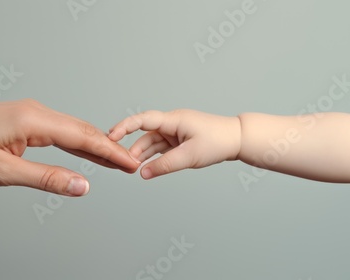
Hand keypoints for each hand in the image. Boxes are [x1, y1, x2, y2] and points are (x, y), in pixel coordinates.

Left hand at [0, 99, 139, 195]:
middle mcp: (36, 112)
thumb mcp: (2, 171)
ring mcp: (31, 114)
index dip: (109, 152)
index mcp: (33, 121)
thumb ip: (46, 177)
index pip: (82, 137)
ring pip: (72, 130)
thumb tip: (82, 185)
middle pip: (82, 130)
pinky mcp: (25, 121)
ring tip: (117, 161)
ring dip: (95, 146)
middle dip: (109, 148)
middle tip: (131, 164)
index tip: (130, 163)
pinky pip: (59, 132)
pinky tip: (86, 152)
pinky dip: (77, 143)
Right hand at [108, 110, 240, 178]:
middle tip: (122, 163)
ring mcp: (175, 132)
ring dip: (142, 154)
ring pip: (152, 143)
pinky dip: (153, 157)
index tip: (111, 136)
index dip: (124, 127)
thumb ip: (164, 165)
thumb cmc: (218, 141)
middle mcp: (172, 123)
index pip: (142, 120)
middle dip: (132, 147)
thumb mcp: (189, 156)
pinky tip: (145, 166)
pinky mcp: (179, 140)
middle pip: (145, 134)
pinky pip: (161, 148)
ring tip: (131, 167)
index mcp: (173, 120)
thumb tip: (143, 173)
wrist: (238, 139)